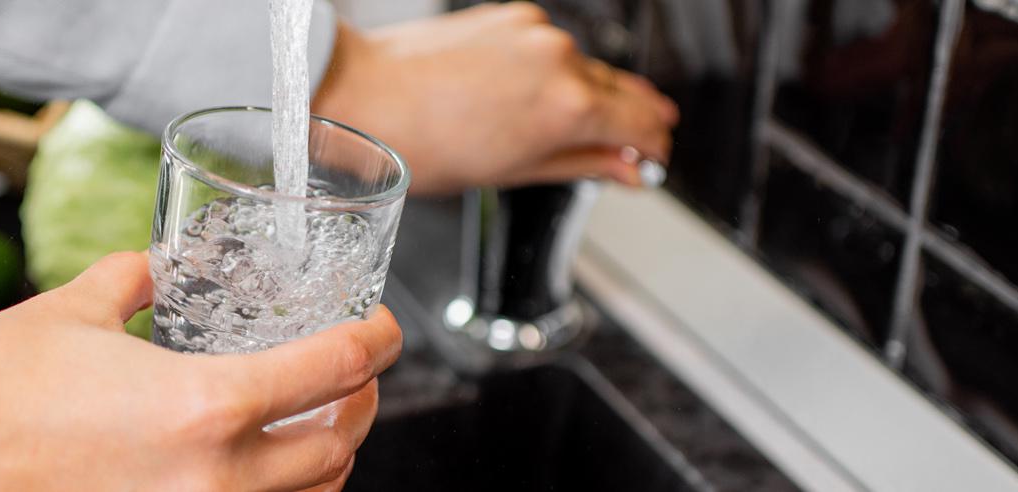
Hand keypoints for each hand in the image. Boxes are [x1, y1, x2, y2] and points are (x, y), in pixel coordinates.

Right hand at [0, 252, 402, 491]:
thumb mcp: (75, 309)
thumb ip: (135, 279)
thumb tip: (157, 266)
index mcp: (206, 405)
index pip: (336, 371)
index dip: (376, 340)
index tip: (380, 324)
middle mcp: (213, 476)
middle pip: (338, 445)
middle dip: (360, 403)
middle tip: (351, 371)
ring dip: (326, 460)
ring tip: (314, 424)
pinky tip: (254, 471)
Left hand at [314, 2, 678, 194]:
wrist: (363, 96)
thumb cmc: (422, 143)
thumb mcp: (512, 173)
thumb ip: (581, 165)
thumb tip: (625, 169)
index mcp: (568, 106)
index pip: (642, 124)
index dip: (654, 146)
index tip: (652, 158)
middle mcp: (560, 59)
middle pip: (621, 92)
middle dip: (631, 120)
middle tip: (632, 146)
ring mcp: (535, 31)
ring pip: (585, 67)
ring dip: (590, 94)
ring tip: (575, 127)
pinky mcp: (510, 15)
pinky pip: (549, 46)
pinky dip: (553, 70)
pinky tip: (535, 95)